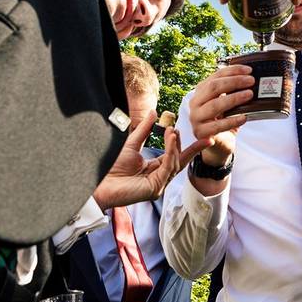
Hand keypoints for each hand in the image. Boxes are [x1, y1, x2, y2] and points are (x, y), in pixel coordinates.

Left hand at [93, 110, 208, 209]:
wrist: (99, 182)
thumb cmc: (111, 167)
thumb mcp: (132, 144)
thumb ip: (144, 130)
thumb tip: (154, 112)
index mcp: (155, 169)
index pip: (176, 157)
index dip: (189, 147)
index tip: (202, 137)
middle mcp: (160, 178)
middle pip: (181, 161)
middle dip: (189, 147)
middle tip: (187, 131)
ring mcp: (158, 185)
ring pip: (175, 164)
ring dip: (175, 146)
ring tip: (172, 131)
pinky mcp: (155, 189)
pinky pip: (167, 168)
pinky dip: (170, 153)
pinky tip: (171, 140)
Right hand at [190, 65, 254, 166]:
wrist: (218, 143)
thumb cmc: (224, 120)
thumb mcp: (227, 102)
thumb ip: (233, 91)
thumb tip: (251, 77)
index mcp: (201, 91)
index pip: (216, 76)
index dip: (232, 71)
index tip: (249, 70)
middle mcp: (195, 102)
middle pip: (213, 88)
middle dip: (234, 82)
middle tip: (251, 81)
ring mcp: (196, 118)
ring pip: (215, 105)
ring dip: (234, 98)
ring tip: (249, 95)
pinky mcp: (200, 132)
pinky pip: (218, 125)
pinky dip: (232, 121)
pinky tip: (244, 117)